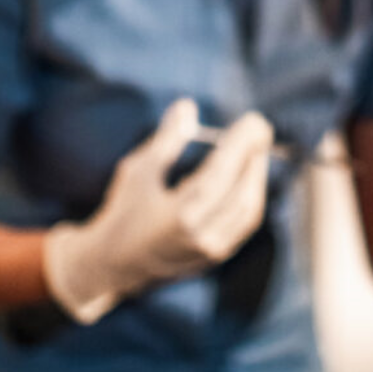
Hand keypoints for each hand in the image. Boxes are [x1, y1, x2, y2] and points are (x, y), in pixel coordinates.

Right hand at [42, 98, 273, 322]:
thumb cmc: (123, 212)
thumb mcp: (137, 171)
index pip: (221, 174)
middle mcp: (201, 236)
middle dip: (255, 156)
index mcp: (179, 215)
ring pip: (249, 210)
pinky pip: (243, 223)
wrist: (113, 264)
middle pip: (242, 192)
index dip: (241, 146)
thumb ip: (166, 140)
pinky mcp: (215, 257)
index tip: (252, 121)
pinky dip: (250, 195)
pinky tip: (249, 174)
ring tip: (257, 147)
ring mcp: (210, 250)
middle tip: (259, 128)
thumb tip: (188, 107)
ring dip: (257, 175)